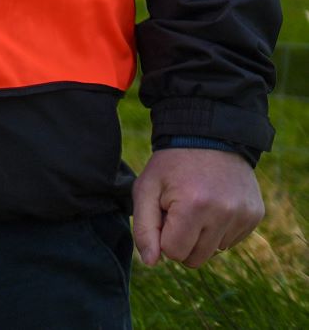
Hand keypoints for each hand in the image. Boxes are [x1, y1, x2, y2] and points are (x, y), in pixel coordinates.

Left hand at [133, 147, 263, 266]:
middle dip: (182, 241)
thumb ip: (144, 228)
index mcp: (193, 207)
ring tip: (197, 204)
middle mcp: (224, 214)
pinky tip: (214, 204)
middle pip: (195, 259)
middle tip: (179, 211)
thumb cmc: (171, 165)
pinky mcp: (255, 215)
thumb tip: (152, 263)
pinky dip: (219, 229)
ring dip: (202, 235)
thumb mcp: (146, 189)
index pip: (174, 252)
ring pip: (214, 252)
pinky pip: (231, 241)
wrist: (208, 137)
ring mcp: (243, 215)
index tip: (165, 213)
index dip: (164, 236)